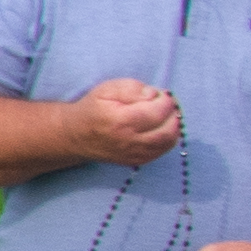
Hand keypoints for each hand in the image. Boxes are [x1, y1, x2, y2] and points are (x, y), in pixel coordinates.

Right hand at [66, 78, 183, 166]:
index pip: (157, 112)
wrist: (76, 135)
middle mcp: (129, 141)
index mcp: (120, 121)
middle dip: (173, 113)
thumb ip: (133, 88)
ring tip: (164, 114)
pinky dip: (168, 137)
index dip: (165, 100)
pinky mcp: (137, 161)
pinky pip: (163, 150)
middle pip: (167, 129)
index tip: (160, 94)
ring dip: (173, 125)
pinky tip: (160, 127)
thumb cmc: (93, 108)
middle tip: (166, 104)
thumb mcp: (107, 89)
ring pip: (168, 141)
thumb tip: (153, 94)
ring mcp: (134, 155)